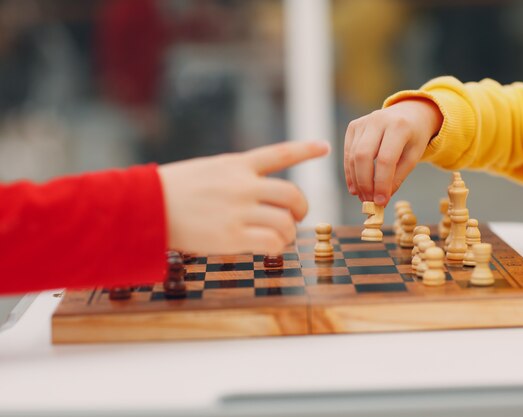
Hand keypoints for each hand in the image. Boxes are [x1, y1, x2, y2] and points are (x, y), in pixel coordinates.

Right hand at [158, 141, 329, 253]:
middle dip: (301, 208)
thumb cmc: (171, 191)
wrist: (144, 207)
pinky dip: (276, 248)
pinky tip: (269, 249)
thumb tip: (259, 195)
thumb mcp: (207, 171)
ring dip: (288, 233)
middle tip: (295, 218)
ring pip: (286, 222)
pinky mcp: (231, 237)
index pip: (280, 153)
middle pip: (293, 194)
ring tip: (280, 238)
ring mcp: (239, 211)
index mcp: (237, 165)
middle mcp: (243, 185)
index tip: (325, 147)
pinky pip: (272, 244)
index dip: (306, 150)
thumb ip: (235, 178)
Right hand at [344, 99, 442, 205]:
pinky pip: (348, 153)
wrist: (409, 113)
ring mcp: (363, 122)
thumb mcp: (413, 156)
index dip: (381, 183)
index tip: (381, 201)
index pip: (385, 159)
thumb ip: (397, 177)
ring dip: (356, 180)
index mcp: (399, 126)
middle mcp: (378, 120)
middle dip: (365, 183)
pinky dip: (350, 172)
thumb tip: (381, 199)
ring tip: (364, 197)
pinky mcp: (354, 126)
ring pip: (353, 156)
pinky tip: (355, 187)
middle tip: (369, 201)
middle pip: (363, 156)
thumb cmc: (413, 137)